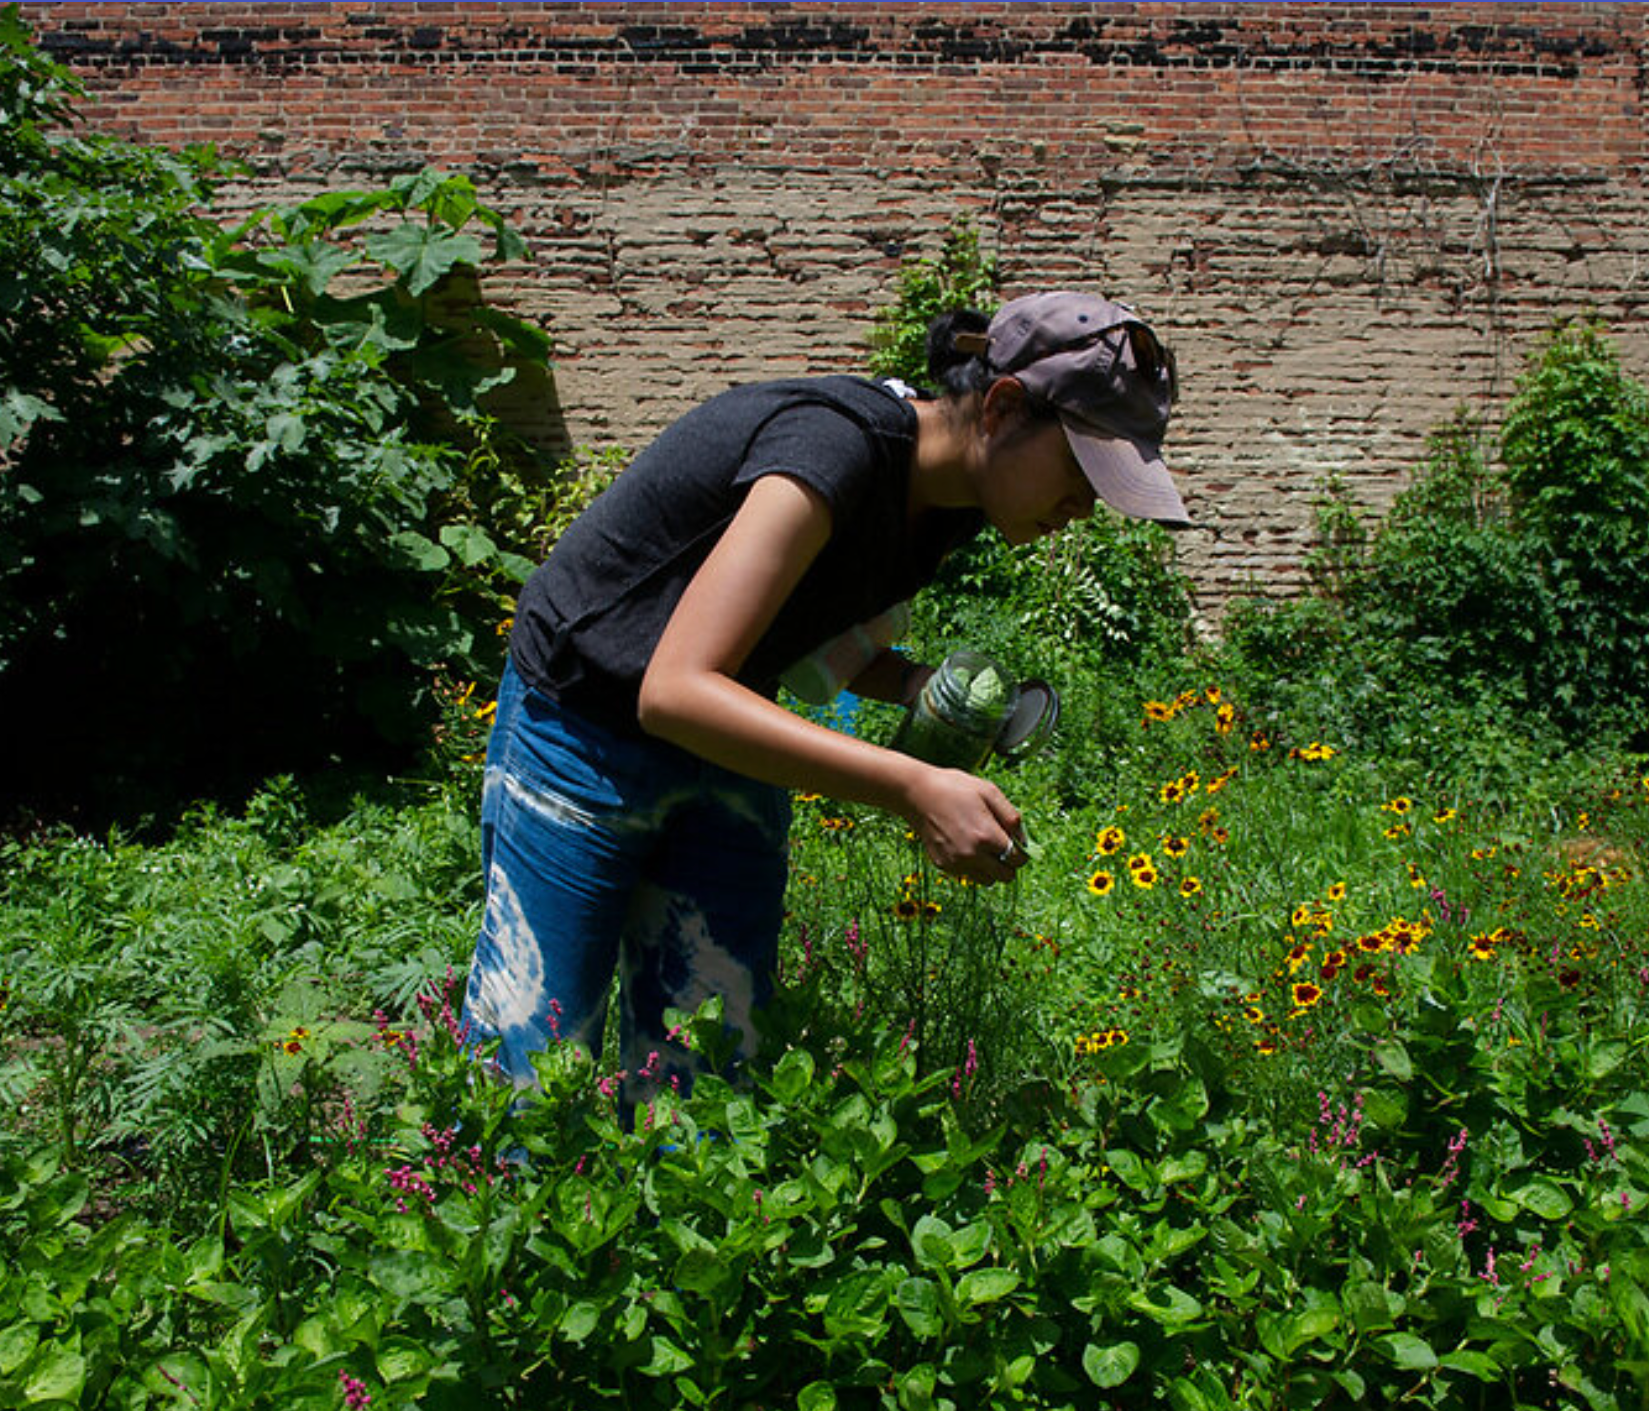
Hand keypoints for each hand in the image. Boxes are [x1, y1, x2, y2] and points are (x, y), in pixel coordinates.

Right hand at [902, 765, 1027, 885]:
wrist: (917, 794)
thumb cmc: (955, 788)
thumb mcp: (989, 792)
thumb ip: (1011, 817)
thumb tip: (1024, 839)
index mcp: (986, 836)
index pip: (1017, 859)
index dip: (1022, 854)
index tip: (1019, 847)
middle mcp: (972, 854)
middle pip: (1006, 876)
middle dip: (1010, 864)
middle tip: (1004, 849)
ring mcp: (956, 862)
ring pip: (988, 880)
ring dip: (992, 869)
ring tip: (985, 849)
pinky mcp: (944, 865)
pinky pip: (968, 875)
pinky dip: (973, 866)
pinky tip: (967, 846)